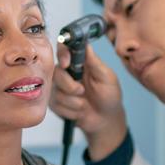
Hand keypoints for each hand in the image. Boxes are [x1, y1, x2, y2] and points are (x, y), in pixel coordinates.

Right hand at [50, 42, 127, 159]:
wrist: (105, 120)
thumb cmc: (109, 96)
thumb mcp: (107, 78)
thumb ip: (95, 62)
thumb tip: (86, 44)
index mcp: (80, 62)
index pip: (64, 50)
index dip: (62, 54)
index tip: (67, 64)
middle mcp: (67, 73)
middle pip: (57, 72)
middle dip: (70, 86)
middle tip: (83, 91)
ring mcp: (59, 87)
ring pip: (56, 91)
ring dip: (73, 101)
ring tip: (84, 104)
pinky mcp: (55, 102)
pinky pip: (55, 105)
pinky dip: (70, 111)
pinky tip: (79, 111)